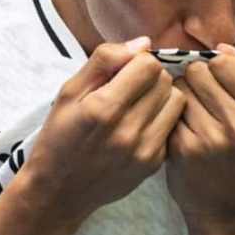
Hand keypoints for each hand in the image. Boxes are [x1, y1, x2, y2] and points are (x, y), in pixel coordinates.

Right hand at [23, 39, 185, 222]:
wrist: (58, 191)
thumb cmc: (59, 137)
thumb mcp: (68, 92)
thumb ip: (104, 61)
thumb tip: (143, 43)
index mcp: (103, 108)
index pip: (148, 64)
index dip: (137, 61)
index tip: (123, 71)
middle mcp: (128, 130)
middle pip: (164, 80)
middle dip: (150, 77)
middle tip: (130, 88)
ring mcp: (145, 150)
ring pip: (176, 101)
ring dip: (161, 96)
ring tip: (139, 104)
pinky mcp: (154, 164)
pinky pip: (173, 125)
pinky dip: (161, 119)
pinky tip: (140, 125)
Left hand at [165, 44, 234, 230]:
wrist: (229, 211)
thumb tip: (225, 46)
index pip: (224, 61)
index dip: (213, 70)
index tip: (214, 87)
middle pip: (197, 70)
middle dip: (193, 82)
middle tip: (200, 105)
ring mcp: (212, 136)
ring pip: (178, 89)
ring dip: (178, 98)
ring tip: (191, 119)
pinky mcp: (184, 149)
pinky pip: (167, 112)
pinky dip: (169, 119)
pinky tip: (180, 134)